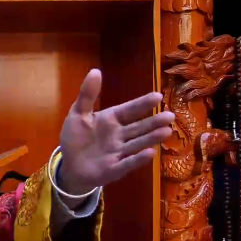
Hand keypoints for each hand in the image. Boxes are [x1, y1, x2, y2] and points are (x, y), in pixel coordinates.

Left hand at [58, 69, 174, 198]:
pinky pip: (126, 163)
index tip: (158, 96)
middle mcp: (119, 135)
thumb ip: (87, 95)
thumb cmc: (76, 138)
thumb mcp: (78, 114)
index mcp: (111, 120)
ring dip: (151, 138)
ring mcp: (118, 153)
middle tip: (170, 115)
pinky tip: (150, 153)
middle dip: (153, 122)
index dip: (142, 104)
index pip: (129, 110)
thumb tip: (95, 71)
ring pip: (137, 144)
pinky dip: (137, 159)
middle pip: (138, 127)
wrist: (69, 166)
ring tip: (166, 132)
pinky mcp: (113, 169)